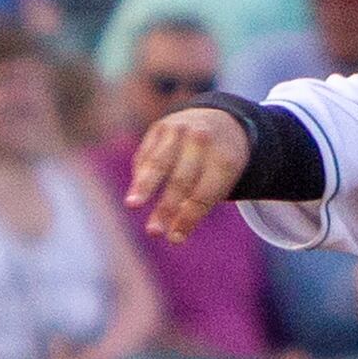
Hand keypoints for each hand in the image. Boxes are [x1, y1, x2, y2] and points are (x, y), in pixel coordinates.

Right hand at [125, 108, 249, 243]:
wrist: (219, 120)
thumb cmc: (219, 163)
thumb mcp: (222, 181)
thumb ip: (200, 204)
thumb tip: (174, 235)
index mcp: (225, 158)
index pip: (204, 193)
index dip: (189, 217)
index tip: (175, 238)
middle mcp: (202, 140)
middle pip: (181, 180)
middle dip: (166, 207)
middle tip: (153, 232)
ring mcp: (180, 130)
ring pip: (159, 163)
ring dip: (144, 186)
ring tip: (132, 205)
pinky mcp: (160, 127)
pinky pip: (147, 154)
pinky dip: (141, 175)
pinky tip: (136, 194)